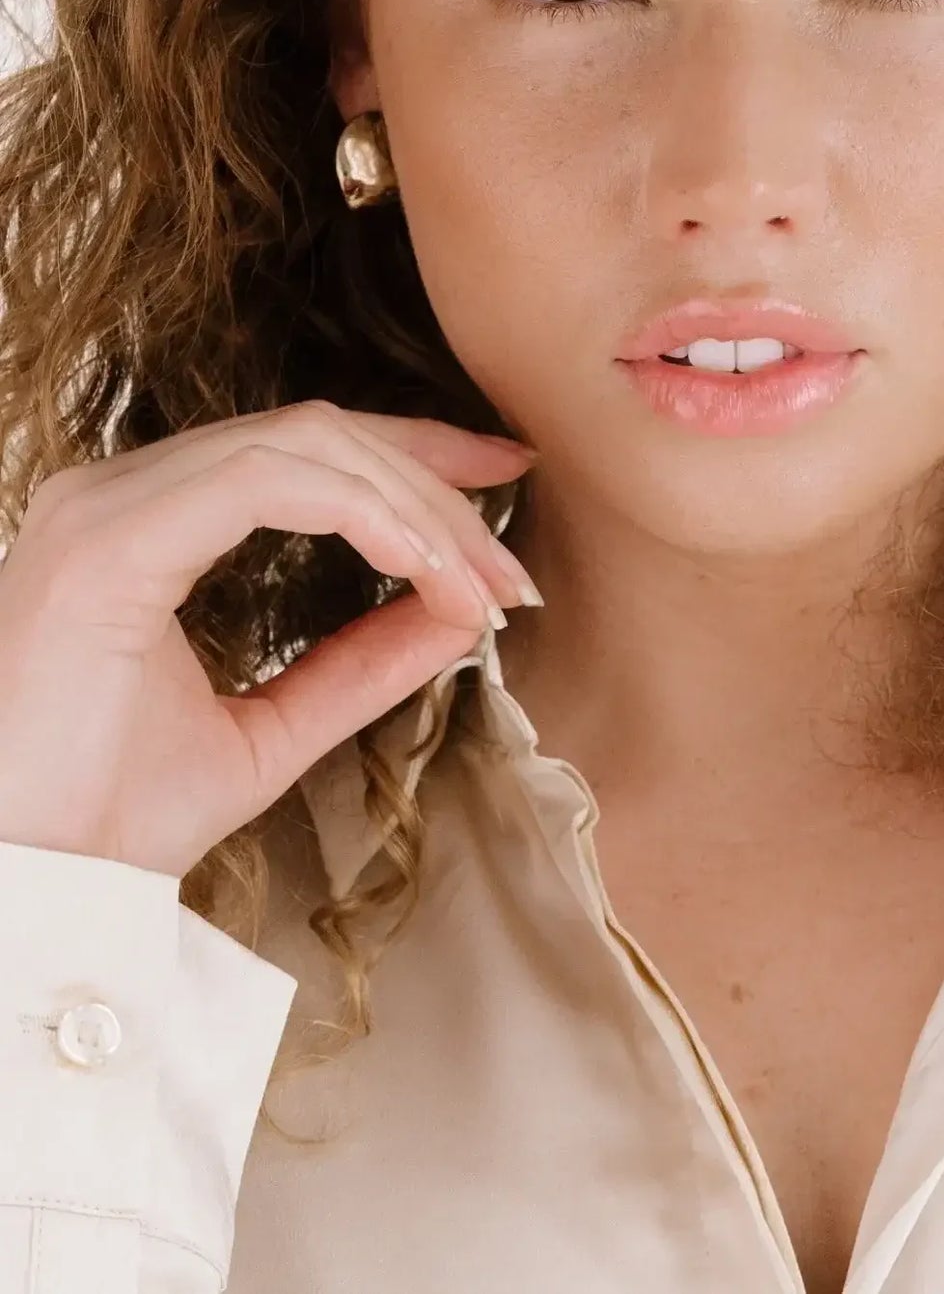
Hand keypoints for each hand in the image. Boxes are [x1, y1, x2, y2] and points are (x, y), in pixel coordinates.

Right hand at [0, 400, 539, 878]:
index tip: (503, 478)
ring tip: (478, 584)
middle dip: (435, 488)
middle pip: (319, 434)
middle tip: (508, 574)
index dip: (413, 451)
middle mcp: (119, 493)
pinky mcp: (108, 541)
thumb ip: (358, 666)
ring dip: (414, 507)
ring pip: (305, 444)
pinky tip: (420, 567)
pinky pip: (267, 481)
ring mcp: (106, 506)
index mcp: (146, 523)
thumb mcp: (269, 731)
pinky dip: (366, 513)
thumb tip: (457, 613)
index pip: (303, 448)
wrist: (26, 896)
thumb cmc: (108, 823)